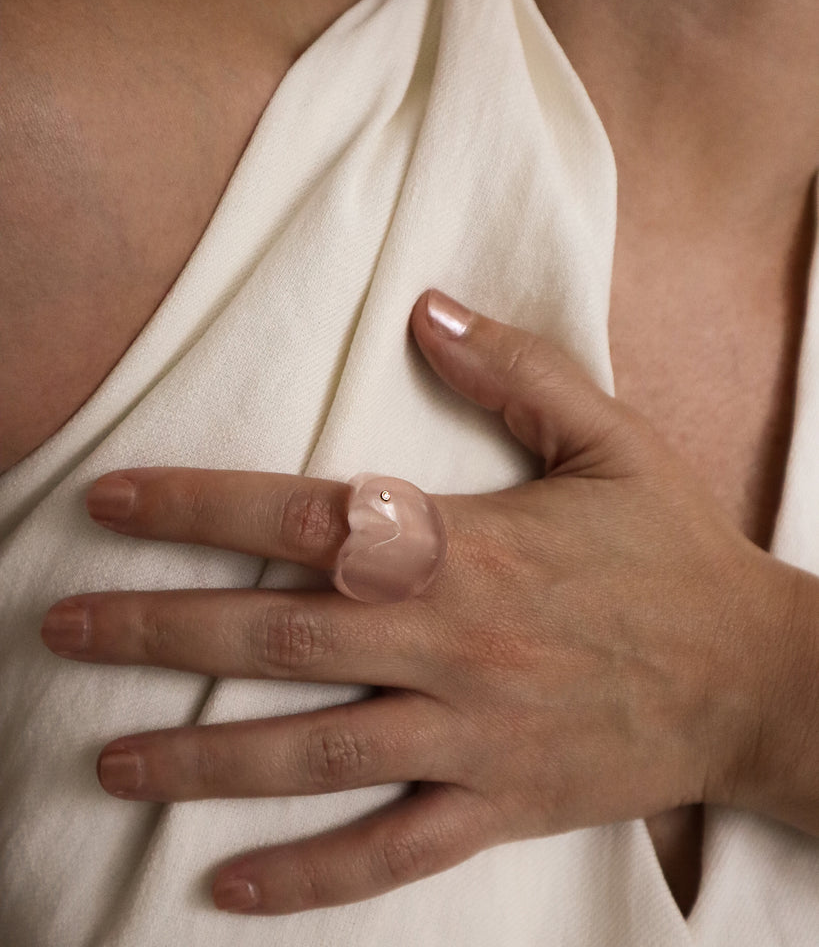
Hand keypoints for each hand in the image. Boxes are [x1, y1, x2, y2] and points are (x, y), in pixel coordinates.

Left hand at [41, 289, 793, 913]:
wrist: (757, 678)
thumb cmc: (676, 552)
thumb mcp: (610, 438)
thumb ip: (515, 369)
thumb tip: (424, 306)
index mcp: (470, 546)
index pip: (306, 515)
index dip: (199, 505)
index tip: (110, 501)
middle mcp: (456, 641)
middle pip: (280, 635)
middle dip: (160, 629)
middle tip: (64, 626)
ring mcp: (474, 735)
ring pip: (315, 752)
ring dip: (203, 756)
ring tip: (109, 758)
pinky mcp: (501, 805)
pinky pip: (390, 853)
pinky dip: (308, 876)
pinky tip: (225, 884)